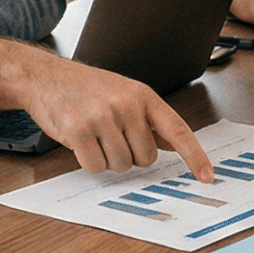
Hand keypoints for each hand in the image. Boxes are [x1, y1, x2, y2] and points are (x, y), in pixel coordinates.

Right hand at [24, 58, 215, 179]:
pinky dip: (89, 161)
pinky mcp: (78, 131)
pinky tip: (81, 140)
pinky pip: (96, 166)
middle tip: (111, 135)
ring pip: (121, 165)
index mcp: (143, 95)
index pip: (177, 130)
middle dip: (130, 154)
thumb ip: (149, 119)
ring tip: (95, 134)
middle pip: (146, 157)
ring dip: (108, 158)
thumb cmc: (87, 87)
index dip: (194, 155)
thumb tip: (172, 145)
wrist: (47, 77)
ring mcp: (102, 117)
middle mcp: (126, 105)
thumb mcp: (125, 93)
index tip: (207, 175)